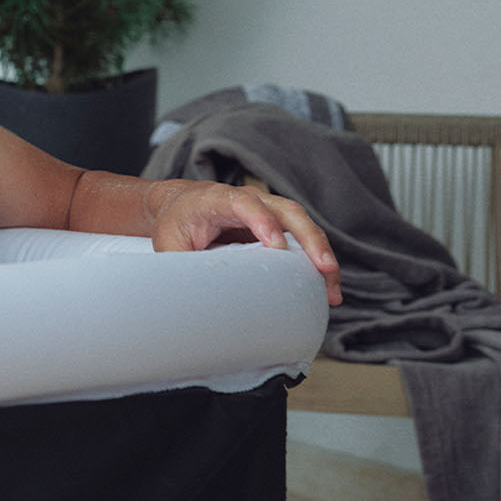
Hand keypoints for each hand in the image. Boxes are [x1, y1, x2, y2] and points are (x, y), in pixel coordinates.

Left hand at [145, 180, 342, 304]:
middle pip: (287, 211)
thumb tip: (191, 301)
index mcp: (218, 199)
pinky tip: (327, 286)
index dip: (261, 220)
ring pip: (303, 225)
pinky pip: (303, 237)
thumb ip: (180, 266)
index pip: (244, 204)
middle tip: (323, 268)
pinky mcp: (278, 223)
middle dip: (309, 239)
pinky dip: (317, 260)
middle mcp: (250, 199)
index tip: (275, 245)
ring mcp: (268, 208)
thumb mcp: (169, 245)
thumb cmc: (175, 223)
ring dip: (321, 254)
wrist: (180, 204)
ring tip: (331, 290)